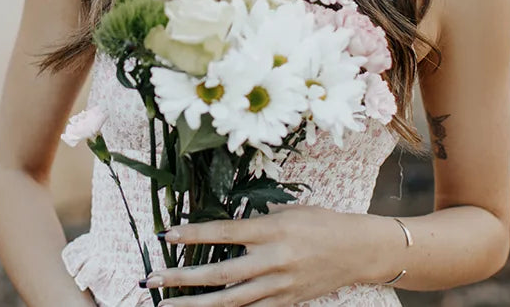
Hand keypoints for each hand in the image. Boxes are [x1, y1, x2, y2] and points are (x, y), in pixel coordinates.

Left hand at [141, 204, 380, 306]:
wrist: (357, 251)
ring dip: (195, 305)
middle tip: (152, 280)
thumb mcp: (290, 211)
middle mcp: (273, 260)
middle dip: (181, 278)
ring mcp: (278, 286)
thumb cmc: (323, 223)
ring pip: (229, 302)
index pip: (224, 233)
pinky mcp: (285, 303)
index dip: (193, 234)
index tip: (166, 235)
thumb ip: (259, 220)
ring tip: (167, 306)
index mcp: (272, 230)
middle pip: (219, 274)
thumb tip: (230, 227)